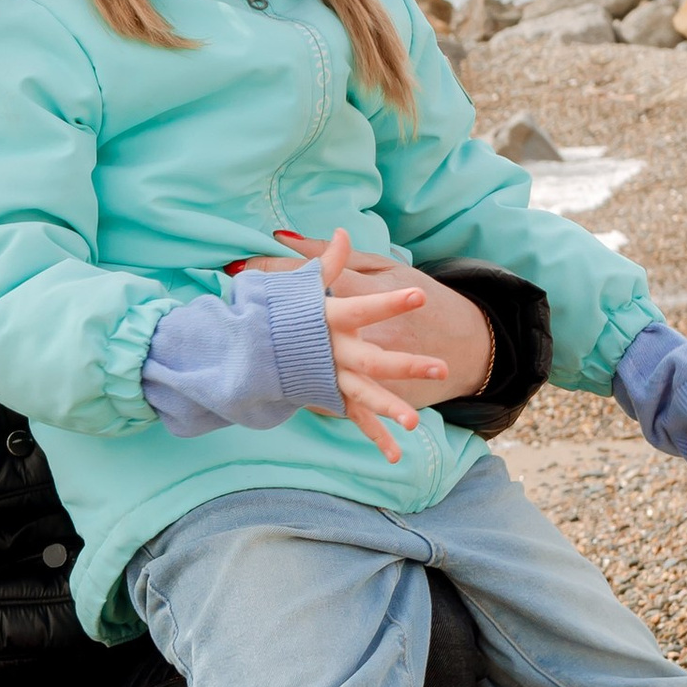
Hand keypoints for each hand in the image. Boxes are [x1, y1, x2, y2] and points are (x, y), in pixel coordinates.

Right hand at [249, 229, 494, 462]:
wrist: (245, 351)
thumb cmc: (276, 312)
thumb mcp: (300, 285)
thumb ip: (327, 263)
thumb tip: (343, 232)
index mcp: (329, 320)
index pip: (365, 309)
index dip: (390, 303)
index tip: (418, 296)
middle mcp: (332, 352)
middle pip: (373, 361)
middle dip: (406, 365)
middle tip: (441, 367)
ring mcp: (331, 378)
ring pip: (364, 396)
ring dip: (390, 408)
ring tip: (415, 423)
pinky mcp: (330, 396)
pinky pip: (355, 419)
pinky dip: (375, 438)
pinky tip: (398, 455)